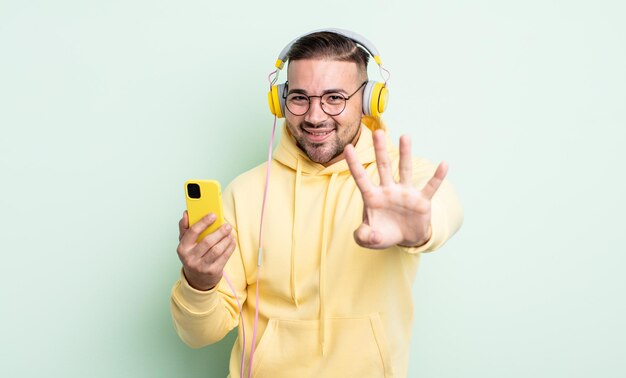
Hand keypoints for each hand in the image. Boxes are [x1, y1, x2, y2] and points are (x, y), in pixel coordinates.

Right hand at [177, 211, 235, 290]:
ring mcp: (202, 266)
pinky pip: (224, 257)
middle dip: (219, 232)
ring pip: (217, 250)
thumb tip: (186, 213)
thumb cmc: (192, 256)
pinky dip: (230, 247)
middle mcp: (190, 258)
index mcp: (182, 248)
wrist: (197, 279)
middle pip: (208, 242)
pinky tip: (231, 241)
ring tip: (230, 233)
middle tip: (227, 225)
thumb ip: (185, 228)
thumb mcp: (185, 243)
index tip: (213, 215)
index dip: (204, 222)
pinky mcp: (213, 272)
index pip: (193, 232)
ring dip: (226, 239)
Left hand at [343, 129, 447, 248]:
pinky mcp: (421, 200)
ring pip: (405, 170)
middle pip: (383, 166)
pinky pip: (430, 187)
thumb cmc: (383, 234)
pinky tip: (444, 164)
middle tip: (378, 132)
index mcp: (372, 197)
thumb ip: (363, 237)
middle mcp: (388, 190)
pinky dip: (438, 177)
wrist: (405, 238)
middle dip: (380, 150)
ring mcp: (405, 193)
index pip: (361, 178)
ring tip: (405, 136)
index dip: (354, 164)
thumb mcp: (369, 238)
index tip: (348, 147)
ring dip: (405, 154)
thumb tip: (366, 235)